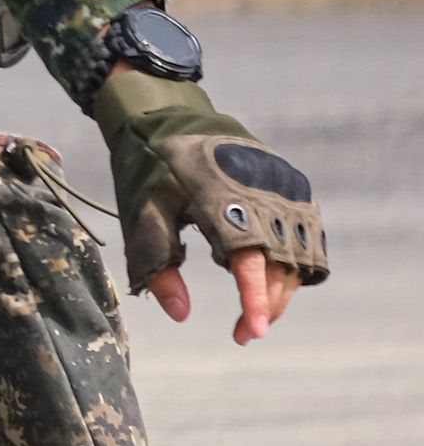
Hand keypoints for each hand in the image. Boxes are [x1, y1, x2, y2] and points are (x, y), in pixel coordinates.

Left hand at [98, 68, 322, 346]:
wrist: (170, 113)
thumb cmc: (149, 167)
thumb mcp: (141, 213)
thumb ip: (158, 262)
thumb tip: (180, 315)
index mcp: (221, 199)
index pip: (249, 260)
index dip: (255, 300)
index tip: (252, 332)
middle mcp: (263, 192)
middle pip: (281, 265)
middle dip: (267, 304)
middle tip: (241, 331)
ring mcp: (284, 187)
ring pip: (297, 253)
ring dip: (280, 287)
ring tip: (252, 307)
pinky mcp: (291, 184)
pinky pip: (304, 234)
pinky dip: (290, 261)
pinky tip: (265, 273)